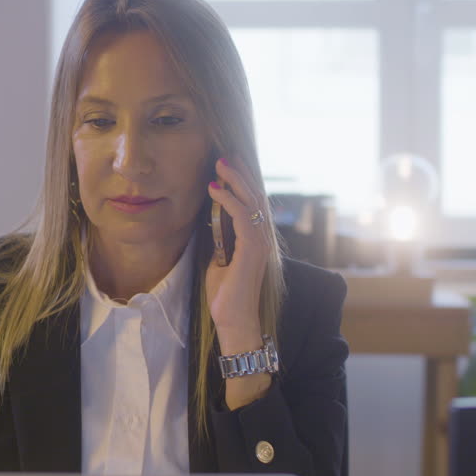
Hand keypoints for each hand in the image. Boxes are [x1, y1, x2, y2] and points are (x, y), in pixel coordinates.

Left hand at [203, 157, 272, 353]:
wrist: (234, 321)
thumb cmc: (226, 295)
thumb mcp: (219, 260)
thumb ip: (221, 241)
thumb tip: (213, 222)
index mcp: (255, 239)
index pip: (252, 203)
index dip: (242, 182)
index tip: (229, 165)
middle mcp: (262, 238)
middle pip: (255, 196)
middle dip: (240, 173)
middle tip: (226, 155)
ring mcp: (260, 243)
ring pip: (252, 202)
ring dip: (235, 180)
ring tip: (220, 163)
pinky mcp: (253, 250)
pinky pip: (243, 217)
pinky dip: (229, 200)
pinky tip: (216, 189)